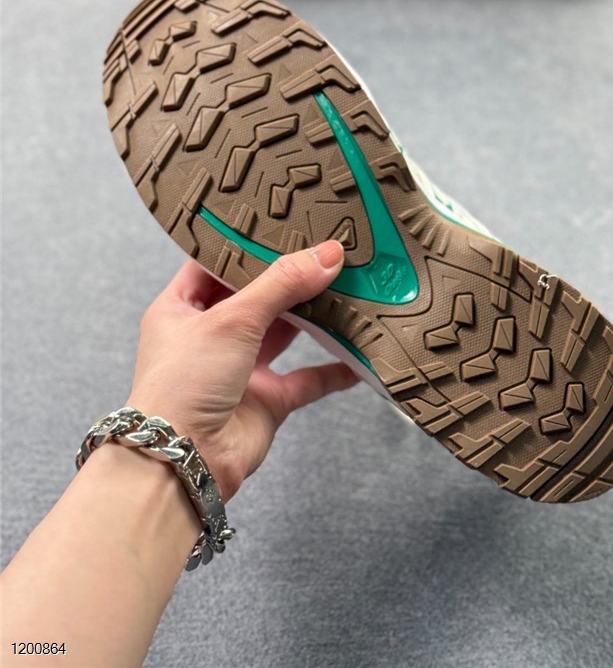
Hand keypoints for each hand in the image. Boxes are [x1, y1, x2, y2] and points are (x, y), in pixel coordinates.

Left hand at [125, 240, 357, 501]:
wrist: (182, 462)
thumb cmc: (182, 385)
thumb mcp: (232, 319)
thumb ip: (282, 284)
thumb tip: (328, 254)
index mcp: (180, 309)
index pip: (214, 264)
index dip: (245, 244)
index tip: (282, 222)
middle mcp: (208, 337)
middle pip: (256, 297)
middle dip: (290, 278)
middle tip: (326, 250)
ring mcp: (238, 370)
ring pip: (284, 334)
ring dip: (313, 317)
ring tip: (347, 287)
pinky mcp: (265, 401)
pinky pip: (306, 379)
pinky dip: (333, 368)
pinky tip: (358, 352)